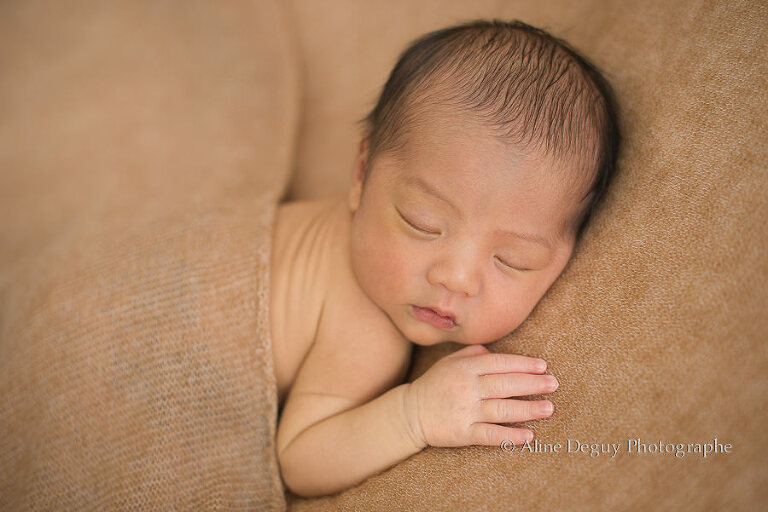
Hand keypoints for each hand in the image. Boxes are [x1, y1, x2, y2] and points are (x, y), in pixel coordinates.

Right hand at [403, 344, 557, 447]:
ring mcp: (465, 411)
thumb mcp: (450, 362)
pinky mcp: (463, 433)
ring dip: (528, 409)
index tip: (542, 366)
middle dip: (532, 384)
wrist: (410, 413)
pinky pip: (490, 435)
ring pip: (502, 410)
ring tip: (549, 408)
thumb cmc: (435, 385)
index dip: (523, 364)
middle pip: (505, 385)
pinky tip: (528, 436)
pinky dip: (510, 436)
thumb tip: (494, 351)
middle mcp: (467, 388)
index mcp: (465, 368)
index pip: (500, 363)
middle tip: (553, 384)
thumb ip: (472, 353)